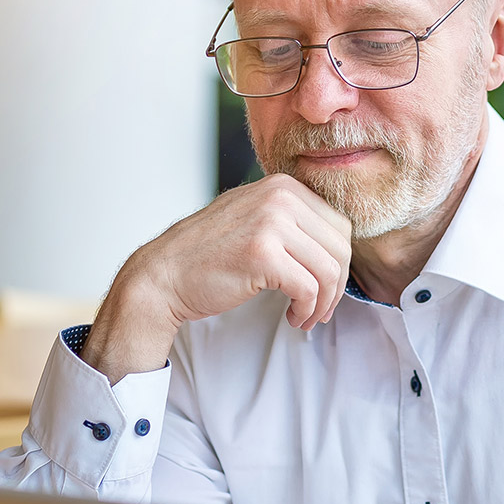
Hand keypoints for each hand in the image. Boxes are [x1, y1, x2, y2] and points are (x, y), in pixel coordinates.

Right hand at [82, 174, 351, 381]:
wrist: (162, 275)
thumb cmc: (209, 255)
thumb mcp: (254, 219)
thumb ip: (293, 222)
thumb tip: (339, 246)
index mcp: (283, 185)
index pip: (340, 226)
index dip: (339, 264)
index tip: (324, 288)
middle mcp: (280, 196)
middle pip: (341, 247)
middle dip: (337, 286)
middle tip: (319, 309)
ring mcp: (271, 222)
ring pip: (330, 270)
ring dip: (324, 303)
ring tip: (307, 317)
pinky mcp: (263, 254)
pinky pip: (309, 288)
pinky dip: (307, 310)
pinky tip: (293, 318)